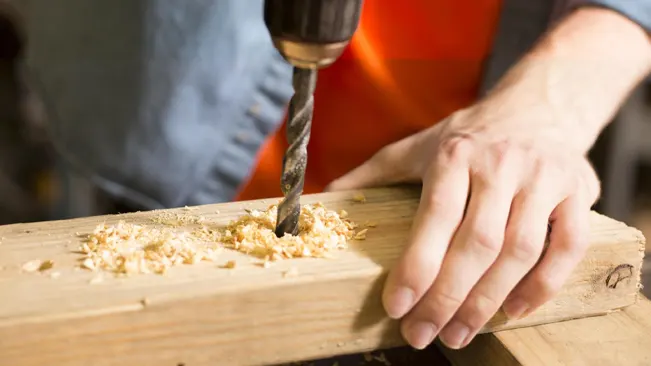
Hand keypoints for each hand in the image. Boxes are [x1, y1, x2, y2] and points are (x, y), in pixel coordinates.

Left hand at [325, 103, 599, 349]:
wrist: (540, 104)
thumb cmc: (472, 134)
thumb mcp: (420, 144)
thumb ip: (376, 171)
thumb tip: (328, 196)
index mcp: (456, 154)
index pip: (435, 217)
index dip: (417, 266)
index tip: (397, 307)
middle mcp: (501, 165)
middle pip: (477, 242)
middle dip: (447, 297)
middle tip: (423, 333)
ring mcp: (544, 178)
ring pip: (520, 250)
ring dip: (489, 300)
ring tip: (459, 333)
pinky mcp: (579, 191)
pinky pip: (568, 246)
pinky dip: (544, 284)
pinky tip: (514, 310)